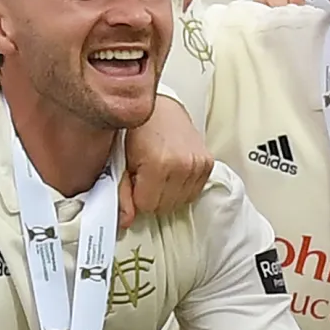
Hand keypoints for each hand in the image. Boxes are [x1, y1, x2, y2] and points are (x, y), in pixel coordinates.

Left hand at [119, 96, 213, 228]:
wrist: (162, 108)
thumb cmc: (138, 130)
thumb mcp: (121, 159)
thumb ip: (122, 192)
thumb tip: (124, 221)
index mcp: (159, 163)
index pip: (146, 206)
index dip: (136, 195)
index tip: (134, 179)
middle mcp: (183, 165)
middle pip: (163, 207)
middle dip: (151, 196)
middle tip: (145, 174)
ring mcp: (198, 165)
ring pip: (179, 202)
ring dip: (167, 193)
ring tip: (159, 172)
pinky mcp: (208, 164)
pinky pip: (193, 193)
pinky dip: (181, 188)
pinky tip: (173, 172)